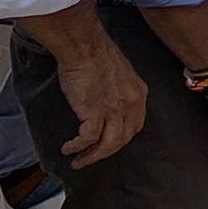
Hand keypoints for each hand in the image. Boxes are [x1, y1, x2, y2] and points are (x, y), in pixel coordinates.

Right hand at [56, 41, 146, 166]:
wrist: (85, 47)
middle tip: (91, 158)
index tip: (109, 144)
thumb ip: (120, 90)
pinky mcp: (95, 112)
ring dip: (92, 156)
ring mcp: (114, 110)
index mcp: (138, 94)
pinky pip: (88, 139)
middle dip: (106, 152)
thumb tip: (110, 101)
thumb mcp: (120, 74)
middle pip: (123, 139)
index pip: (135, 125)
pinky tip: (69, 148)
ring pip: (108, 144)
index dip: (122, 138)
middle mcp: (130, 104)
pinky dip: (78, 147)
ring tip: (79, 161)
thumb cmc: (97, 55)